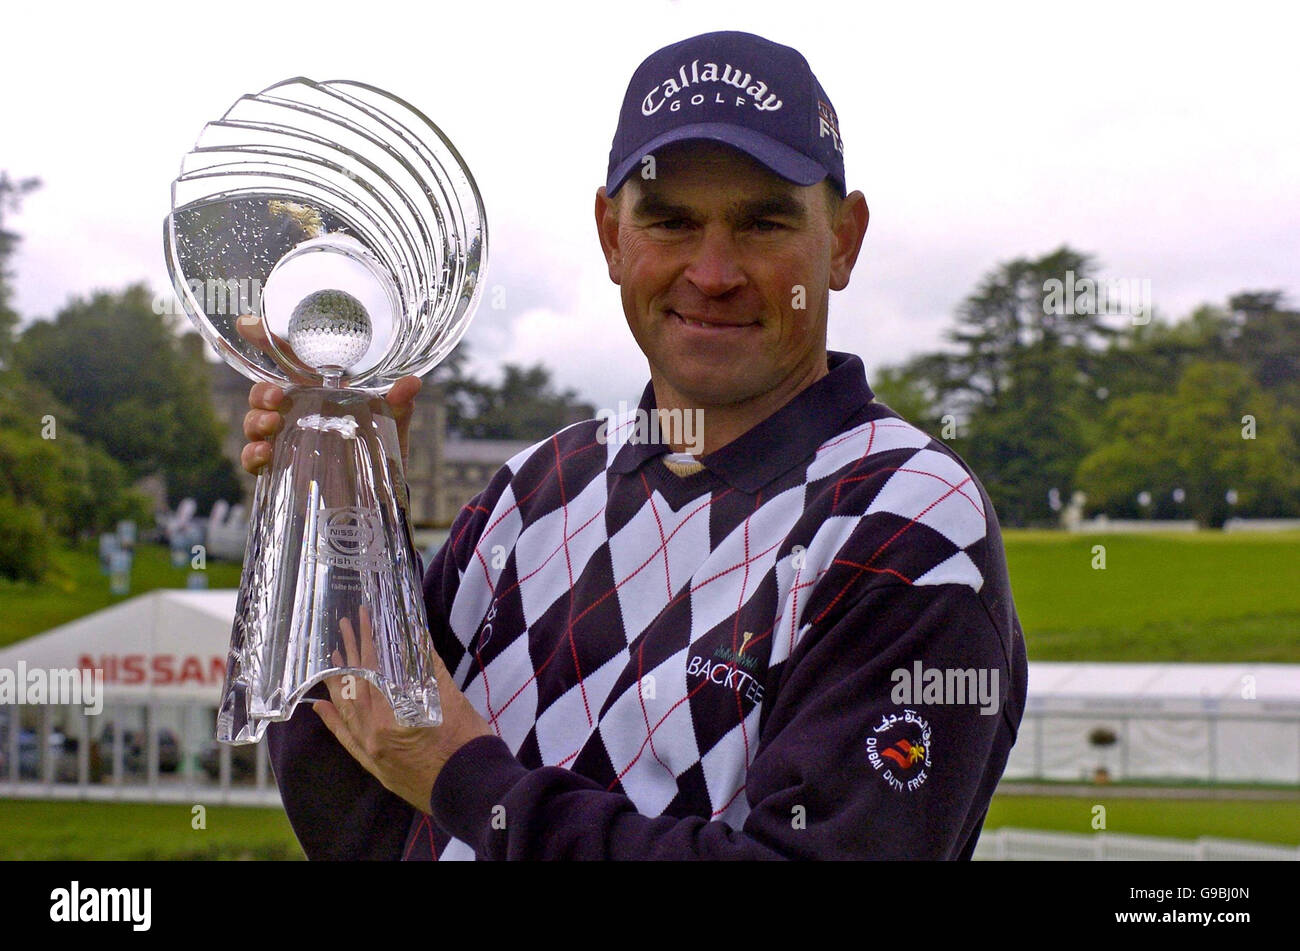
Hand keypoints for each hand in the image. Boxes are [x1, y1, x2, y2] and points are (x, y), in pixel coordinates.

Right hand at [235, 314, 421, 473]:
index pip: (289, 362)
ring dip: (254, 421)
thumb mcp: (392, 423)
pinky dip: (252, 455)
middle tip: (276, 398)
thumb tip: (412, 382)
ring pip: (254, 422)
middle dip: (260, 392)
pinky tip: (264, 454)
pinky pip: (254, 459)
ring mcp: (286, 439)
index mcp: (319, 392)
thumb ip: (399, 403)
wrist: (381, 495)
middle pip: (263, 393)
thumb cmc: (381, 448)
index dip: (266, 341)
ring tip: (270, 426)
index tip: (247, 325)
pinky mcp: (282, 469)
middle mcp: (297, 412)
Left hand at [311, 606, 493, 813]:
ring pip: (347, 712)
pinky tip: (322, 707)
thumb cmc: (467, 744)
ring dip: (338, 683)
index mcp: (390, 718)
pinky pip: (348, 742)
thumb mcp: (450, 700)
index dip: (365, 641)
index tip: (361, 619)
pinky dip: (334, 722)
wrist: (472, 790)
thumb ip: (428, 668)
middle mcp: (373, 736)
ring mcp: (372, 753)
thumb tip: (415, 636)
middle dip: (349, 655)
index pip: (371, 671)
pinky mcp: (377, 767)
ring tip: (332, 659)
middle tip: (344, 628)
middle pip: (354, 688)